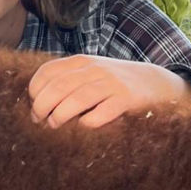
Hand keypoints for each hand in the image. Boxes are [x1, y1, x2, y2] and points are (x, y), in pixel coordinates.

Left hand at [27, 55, 190, 128]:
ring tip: (55, 125)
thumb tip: (37, 101)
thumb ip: (68, 80)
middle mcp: (95, 69)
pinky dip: (87, 124)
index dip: (35, 91)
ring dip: (60, 116)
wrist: (156, 82)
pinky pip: (100, 114)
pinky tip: (83, 127)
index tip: (34, 106)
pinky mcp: (126, 100)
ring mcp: (112, 84)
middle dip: (43, 107)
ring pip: (76, 99)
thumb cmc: (116, 82)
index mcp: (82, 61)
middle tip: (40, 121)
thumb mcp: (91, 73)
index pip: (48, 72)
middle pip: (58, 87)